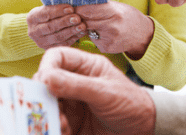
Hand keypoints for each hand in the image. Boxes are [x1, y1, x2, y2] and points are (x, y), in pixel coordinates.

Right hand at [27, 4, 86, 49]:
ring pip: (58, 37)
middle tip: (77, 18)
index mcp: (32, 18)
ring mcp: (41, 42)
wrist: (44, 26)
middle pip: (51, 27)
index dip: (58, 11)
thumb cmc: (51, 12)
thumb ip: (57, 5)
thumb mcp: (50, 6)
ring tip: (82, 26)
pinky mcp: (50, 48)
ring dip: (71, 31)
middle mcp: (33, 31)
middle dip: (65, 22)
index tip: (70, 8)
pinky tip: (81, 32)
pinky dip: (74, 38)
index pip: (45, 14)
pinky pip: (63, 44)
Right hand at [34, 47, 155, 134]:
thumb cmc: (131, 103)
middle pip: (46, 82)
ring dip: (48, 115)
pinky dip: (53, 128)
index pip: (57, 57)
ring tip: (61, 124)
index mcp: (85, 66)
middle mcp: (75, 82)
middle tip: (46, 108)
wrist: (143, 129)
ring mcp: (72, 103)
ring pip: (47, 105)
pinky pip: (53, 123)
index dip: (47, 66)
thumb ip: (76, 85)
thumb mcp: (105, 92)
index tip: (43, 82)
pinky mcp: (71, 122)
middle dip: (42, 95)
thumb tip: (46, 78)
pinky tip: (64, 131)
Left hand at [75, 1, 153, 58]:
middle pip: (85, 20)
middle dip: (79, 16)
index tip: (73, 5)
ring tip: (91, 21)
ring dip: (86, 26)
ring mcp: (108, 39)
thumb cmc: (130, 17)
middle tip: (74, 13)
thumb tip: (83, 0)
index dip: (79, 7)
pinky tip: (101, 32)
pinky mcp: (106, 48)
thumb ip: (102, 5)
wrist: (143, 35)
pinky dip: (94, 35)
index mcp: (115, 13)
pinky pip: (93, 39)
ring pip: (87, 30)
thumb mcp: (119, 7)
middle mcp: (111, 27)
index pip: (89, 9)